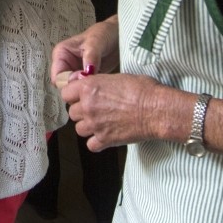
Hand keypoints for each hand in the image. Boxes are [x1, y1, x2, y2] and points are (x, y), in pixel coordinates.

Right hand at [50, 18, 120, 87]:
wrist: (118, 36)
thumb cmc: (104, 34)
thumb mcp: (96, 42)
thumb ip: (90, 58)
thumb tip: (84, 75)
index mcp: (61, 54)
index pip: (58, 77)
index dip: (70, 82)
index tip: (86, 79)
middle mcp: (65, 65)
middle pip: (65, 86)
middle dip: (78, 88)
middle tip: (94, 82)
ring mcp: (75, 72)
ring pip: (74, 90)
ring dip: (86, 90)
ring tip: (99, 82)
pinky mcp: (85, 78)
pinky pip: (84, 89)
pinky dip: (92, 90)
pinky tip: (101, 84)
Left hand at [60, 71, 176, 150]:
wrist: (156, 109)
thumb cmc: (142, 90)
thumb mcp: (117, 77)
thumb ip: (99, 83)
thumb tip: (95, 87)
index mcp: (89, 88)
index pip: (66, 93)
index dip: (74, 95)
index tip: (80, 96)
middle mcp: (88, 106)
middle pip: (72, 112)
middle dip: (82, 111)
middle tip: (96, 109)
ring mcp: (95, 125)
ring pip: (79, 129)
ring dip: (88, 126)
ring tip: (101, 123)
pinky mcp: (104, 140)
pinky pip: (91, 145)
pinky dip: (96, 142)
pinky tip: (105, 136)